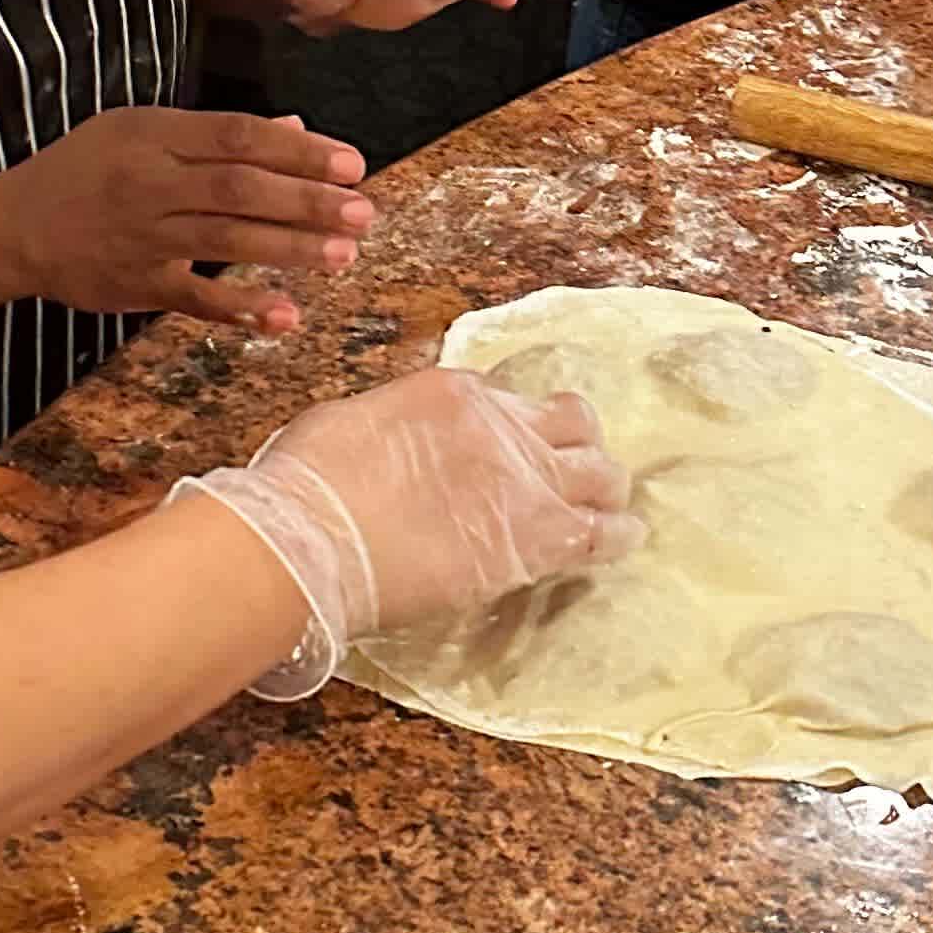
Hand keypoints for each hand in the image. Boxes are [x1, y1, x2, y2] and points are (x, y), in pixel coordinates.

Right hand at [0, 108, 374, 334]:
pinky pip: (196, 298)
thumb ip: (215, 133)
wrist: (12, 226)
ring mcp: (143, 237)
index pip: (239, 136)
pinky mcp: (136, 285)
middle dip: (307, 200)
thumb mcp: (140, 132)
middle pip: (241, 188)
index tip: (351, 165)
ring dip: (290, 248)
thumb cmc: (84, 171)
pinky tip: (286, 317)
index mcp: (155, 136)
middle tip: (363, 210)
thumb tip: (295, 128)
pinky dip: (241, 309)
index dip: (300, 151)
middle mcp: (151, 182)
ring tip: (344, 254)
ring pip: (227, 240)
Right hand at [172, 369, 643, 697]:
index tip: (501, 454)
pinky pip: (607, 531)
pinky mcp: (540, 536)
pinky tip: (623, 540)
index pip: (505, 400)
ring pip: (601, 471)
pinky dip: (619, 534)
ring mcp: (528, 478)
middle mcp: (503, 424)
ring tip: (603, 508)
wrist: (314, 535)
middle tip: (568, 472)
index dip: (509, 429)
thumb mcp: (350, 424)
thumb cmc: (309, 484)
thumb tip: (393, 449)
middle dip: (575, 444)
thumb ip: (392, 427)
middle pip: (572, 423)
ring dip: (602, 487)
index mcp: (454, 392)